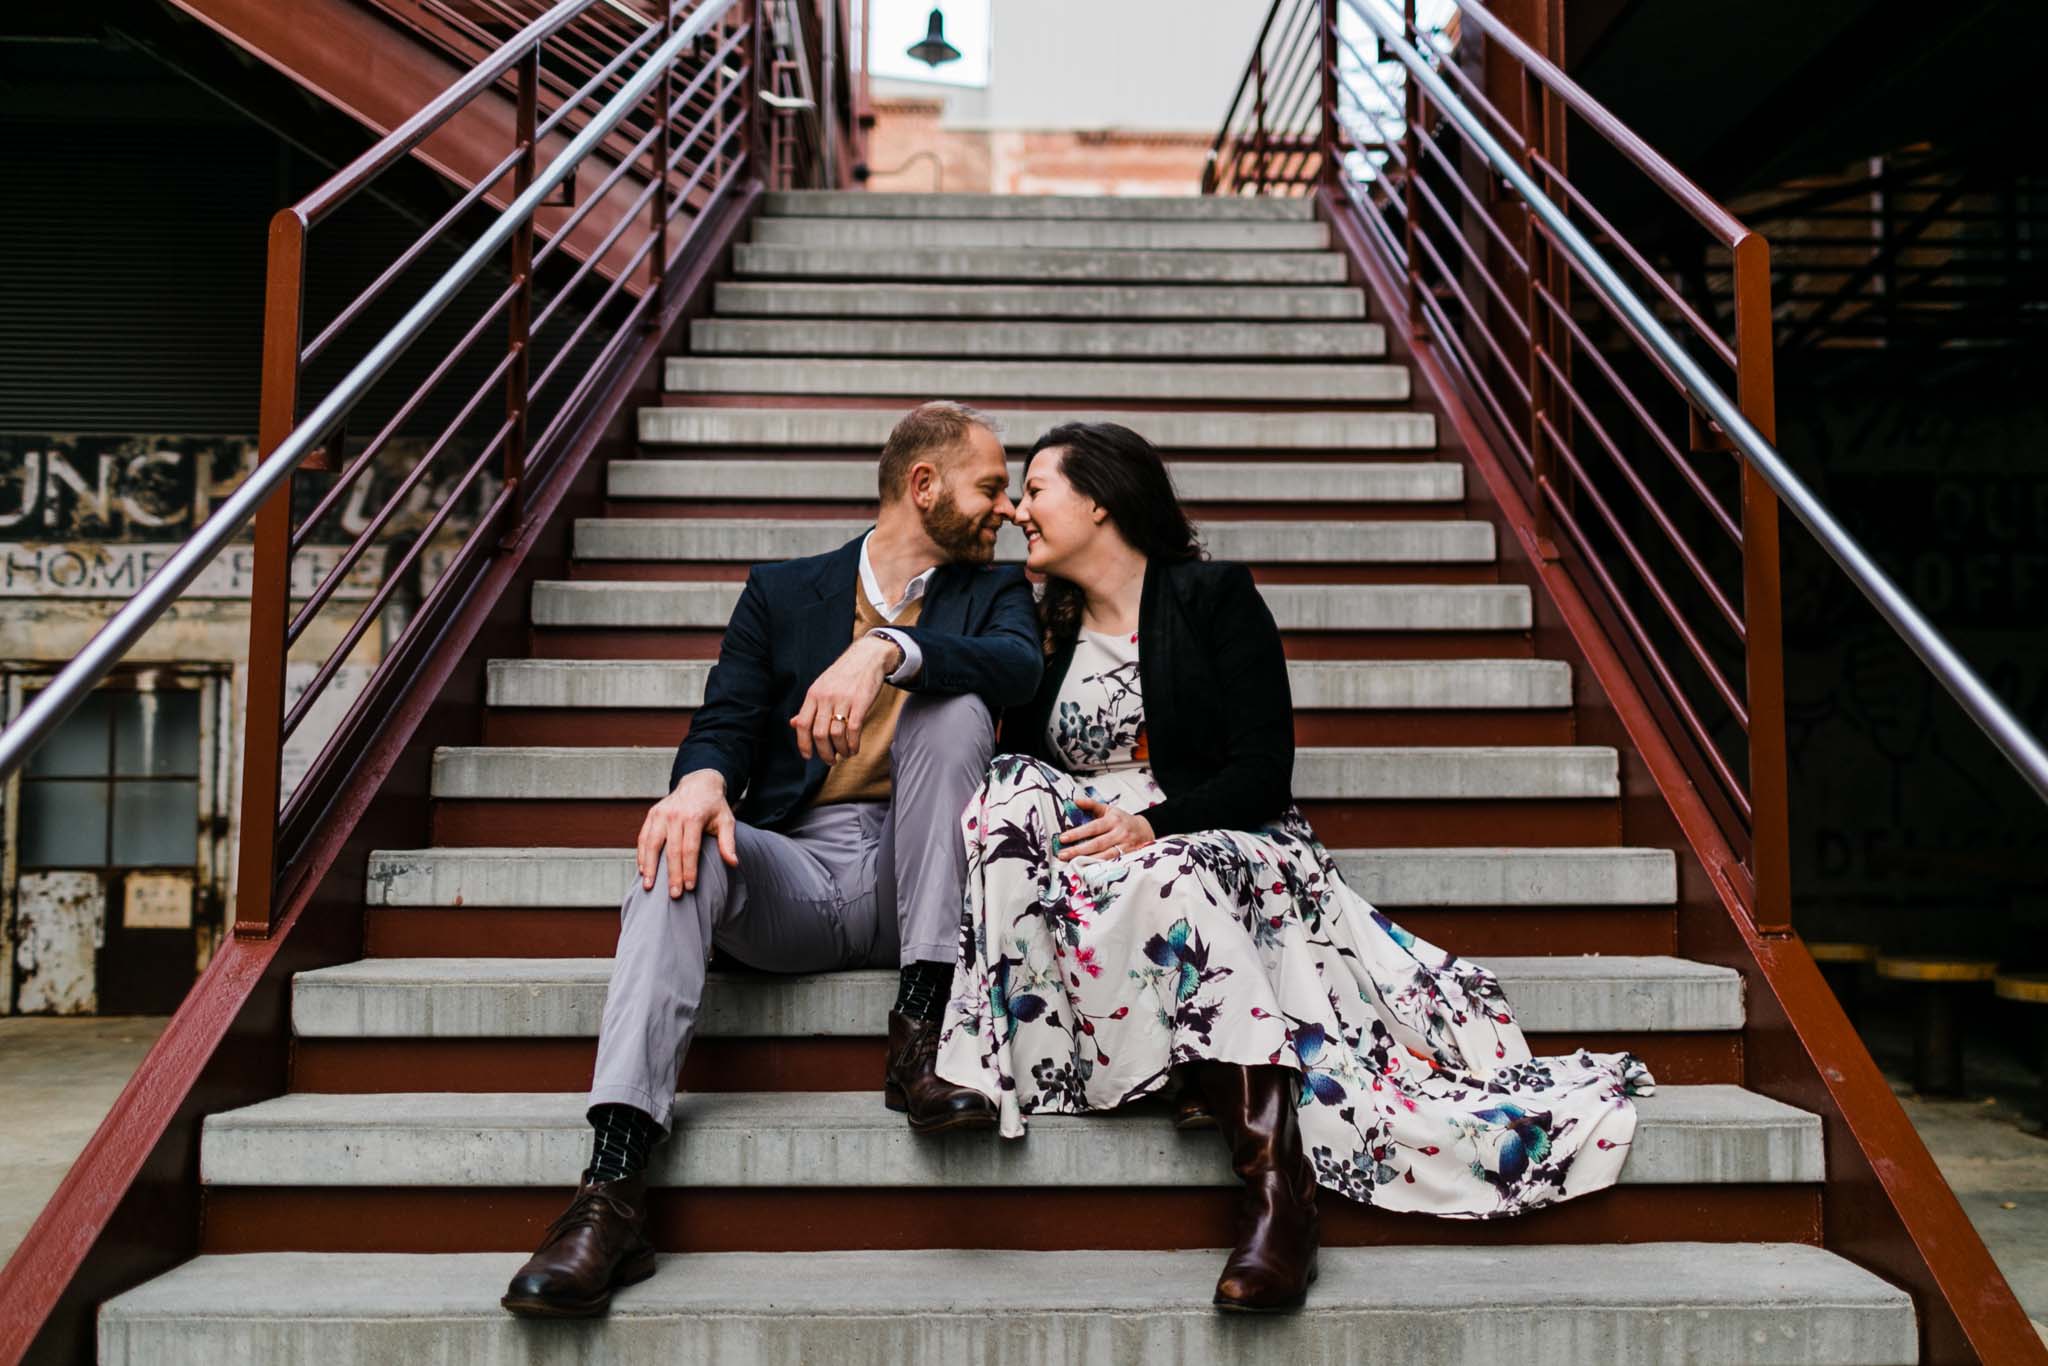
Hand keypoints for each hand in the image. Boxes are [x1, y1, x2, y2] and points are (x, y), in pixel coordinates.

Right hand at [637, 769, 737, 896]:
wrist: (699, 783)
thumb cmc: (714, 806)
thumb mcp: (726, 820)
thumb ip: (728, 842)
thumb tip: (733, 863)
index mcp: (694, 817)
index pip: (690, 849)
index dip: (689, 870)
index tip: (690, 888)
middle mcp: (675, 815)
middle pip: (671, 850)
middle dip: (672, 875)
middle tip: (674, 894)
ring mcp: (661, 814)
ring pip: (652, 844)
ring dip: (650, 867)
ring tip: (649, 886)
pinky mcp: (652, 814)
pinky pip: (643, 837)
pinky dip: (642, 854)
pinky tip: (642, 870)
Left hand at [790, 635, 899, 763]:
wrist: (867, 656)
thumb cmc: (843, 675)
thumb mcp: (821, 687)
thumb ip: (808, 707)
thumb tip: (794, 724)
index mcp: (813, 694)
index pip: (803, 724)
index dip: (803, 744)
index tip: (808, 756)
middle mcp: (826, 697)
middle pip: (819, 733)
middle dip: (824, 752)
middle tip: (830, 760)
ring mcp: (844, 699)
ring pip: (836, 734)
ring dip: (840, 750)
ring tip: (844, 754)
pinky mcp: (861, 701)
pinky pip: (854, 729)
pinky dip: (853, 743)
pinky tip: (854, 748)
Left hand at [1056, 795, 1153, 861]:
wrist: (1144, 830)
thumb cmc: (1121, 820)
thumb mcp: (1108, 809)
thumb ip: (1091, 805)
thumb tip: (1075, 801)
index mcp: (1113, 820)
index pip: (1093, 827)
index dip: (1078, 833)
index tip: (1062, 838)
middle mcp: (1119, 833)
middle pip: (1097, 844)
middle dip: (1078, 850)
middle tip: (1062, 854)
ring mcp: (1125, 847)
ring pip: (1105, 856)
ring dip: (1087, 861)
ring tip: (1071, 863)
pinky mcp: (1128, 857)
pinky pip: (1112, 863)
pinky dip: (1099, 867)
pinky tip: (1087, 869)